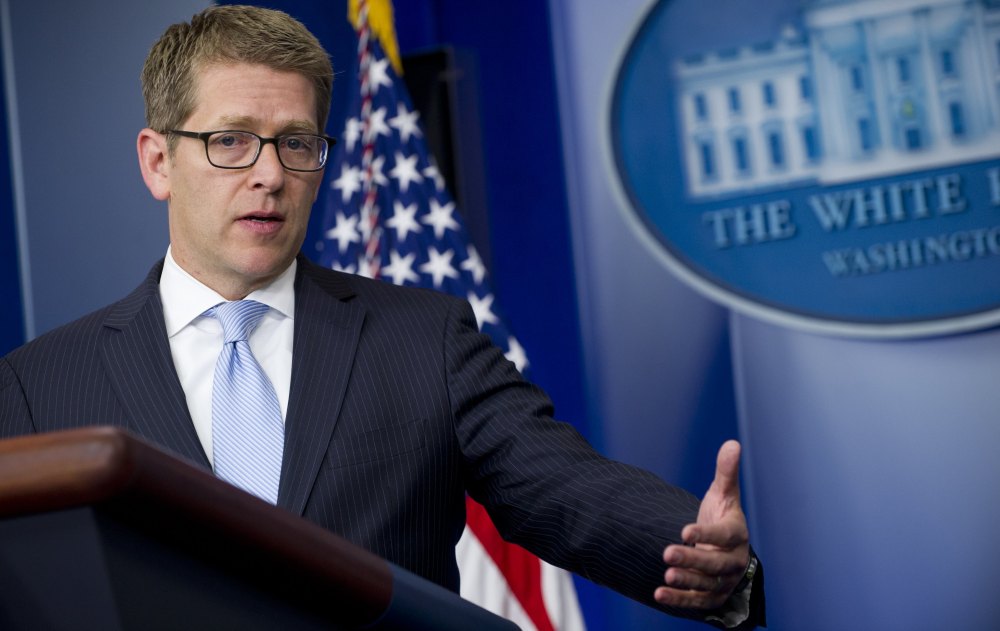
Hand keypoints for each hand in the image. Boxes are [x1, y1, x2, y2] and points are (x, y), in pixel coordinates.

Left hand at [654, 440, 749, 609]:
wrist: (725, 548)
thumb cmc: (722, 517)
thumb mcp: (723, 495)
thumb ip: (726, 472)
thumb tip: (732, 443)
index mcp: (737, 534)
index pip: (724, 534)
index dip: (707, 533)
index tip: (684, 530)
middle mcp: (734, 560)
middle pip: (715, 563)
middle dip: (692, 559)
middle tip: (667, 553)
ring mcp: (724, 580)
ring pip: (707, 583)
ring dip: (687, 581)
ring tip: (666, 575)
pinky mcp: (712, 596)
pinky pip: (697, 601)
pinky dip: (680, 600)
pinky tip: (659, 594)